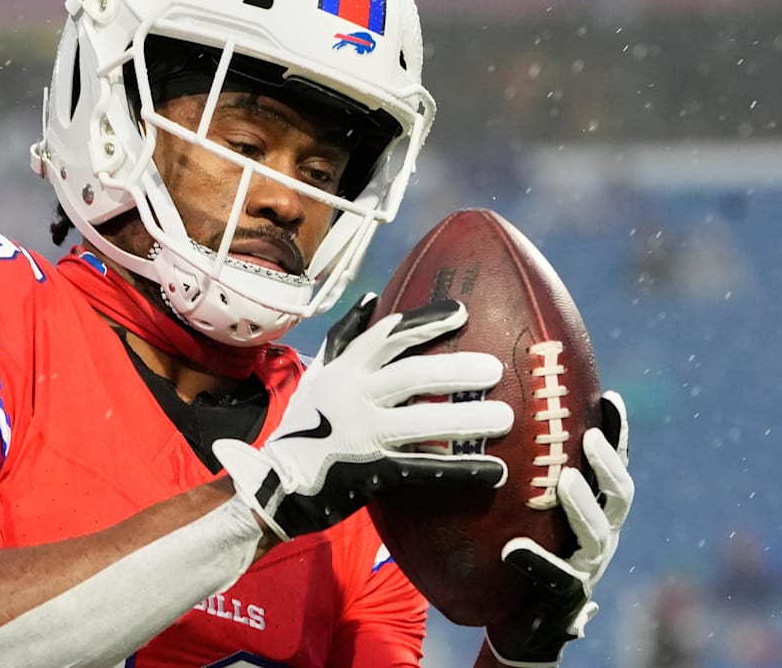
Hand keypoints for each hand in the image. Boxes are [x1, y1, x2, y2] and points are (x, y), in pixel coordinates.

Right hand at [214, 294, 512, 540]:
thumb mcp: (318, 375)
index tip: (462, 313)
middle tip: (494, 369)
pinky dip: (462, 470)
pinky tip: (496, 470)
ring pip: (423, 423)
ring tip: (507, 417)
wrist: (274, 483)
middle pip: (412, 377)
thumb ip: (345, 338)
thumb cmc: (304, 425)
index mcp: (344, 371)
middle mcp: (353, 398)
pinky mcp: (373, 472)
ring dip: (467, 421)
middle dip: (456, 370)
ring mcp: (363, 435)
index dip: (426, 322)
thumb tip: (372, 298)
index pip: (388, 337)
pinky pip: (425, 469)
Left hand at [484, 391, 633, 666]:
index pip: (616, 465)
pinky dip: (537, 562)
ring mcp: (588, 566)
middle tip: (589, 439)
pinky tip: (514, 550)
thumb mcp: (530, 505)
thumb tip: (498, 406)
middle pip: (621, 495)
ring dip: (584, 505)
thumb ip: (528, 469)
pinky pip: (557, 578)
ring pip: (599, 534)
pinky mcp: (566, 597)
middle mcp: (602, 534)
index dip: (618, 434)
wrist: (520, 615)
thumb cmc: (524, 547)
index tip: (609, 398)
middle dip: (608, 465)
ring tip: (565, 482)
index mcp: (599, 509)